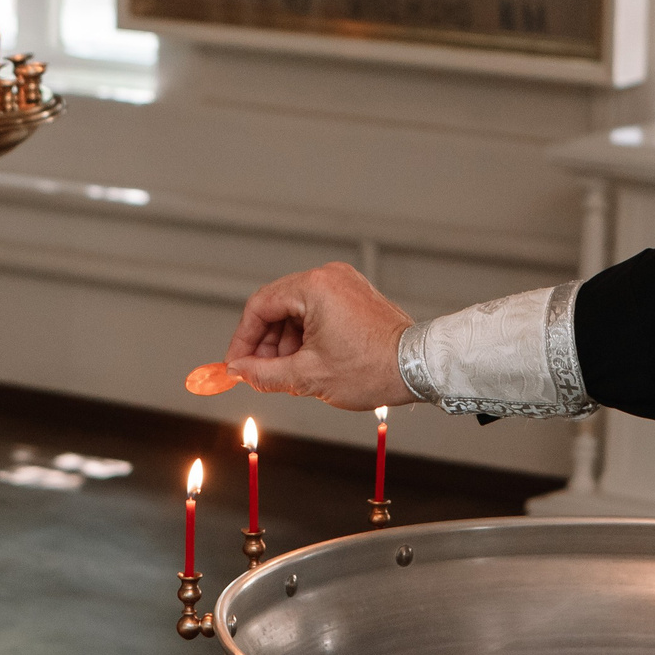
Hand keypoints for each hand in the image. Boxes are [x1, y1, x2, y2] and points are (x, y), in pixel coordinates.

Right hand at [226, 262, 416, 410]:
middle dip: (265, 343)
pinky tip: (306, 361)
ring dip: (285, 342)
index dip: (243, 339)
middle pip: (277, 306)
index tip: (236, 364)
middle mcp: (328, 277)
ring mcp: (344, 284)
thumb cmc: (373, 368)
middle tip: (258, 373)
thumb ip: (264, 374)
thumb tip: (240, 372)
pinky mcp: (354, 295)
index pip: (259, 306)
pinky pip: (316, 311)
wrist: (418, 367)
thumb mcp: (308, 377)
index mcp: (314, 287)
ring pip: (296, 310)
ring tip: (288, 372)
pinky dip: (305, 335)